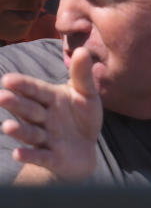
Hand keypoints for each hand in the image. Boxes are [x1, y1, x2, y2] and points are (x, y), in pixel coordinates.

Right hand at [0, 47, 101, 182]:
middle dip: (16, 104)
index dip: (23, 86)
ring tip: (7, 126)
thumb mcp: (86, 95)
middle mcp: (43, 118)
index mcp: (50, 99)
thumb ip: (82, 75)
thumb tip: (83, 49)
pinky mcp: (51, 157)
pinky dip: (29, 155)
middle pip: (29, 110)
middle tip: (2, 97)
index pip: (35, 90)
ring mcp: (45, 138)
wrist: (84, 150)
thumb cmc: (81, 117)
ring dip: (19, 130)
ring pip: (30, 133)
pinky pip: (39, 156)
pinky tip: (18, 154)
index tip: (8, 79)